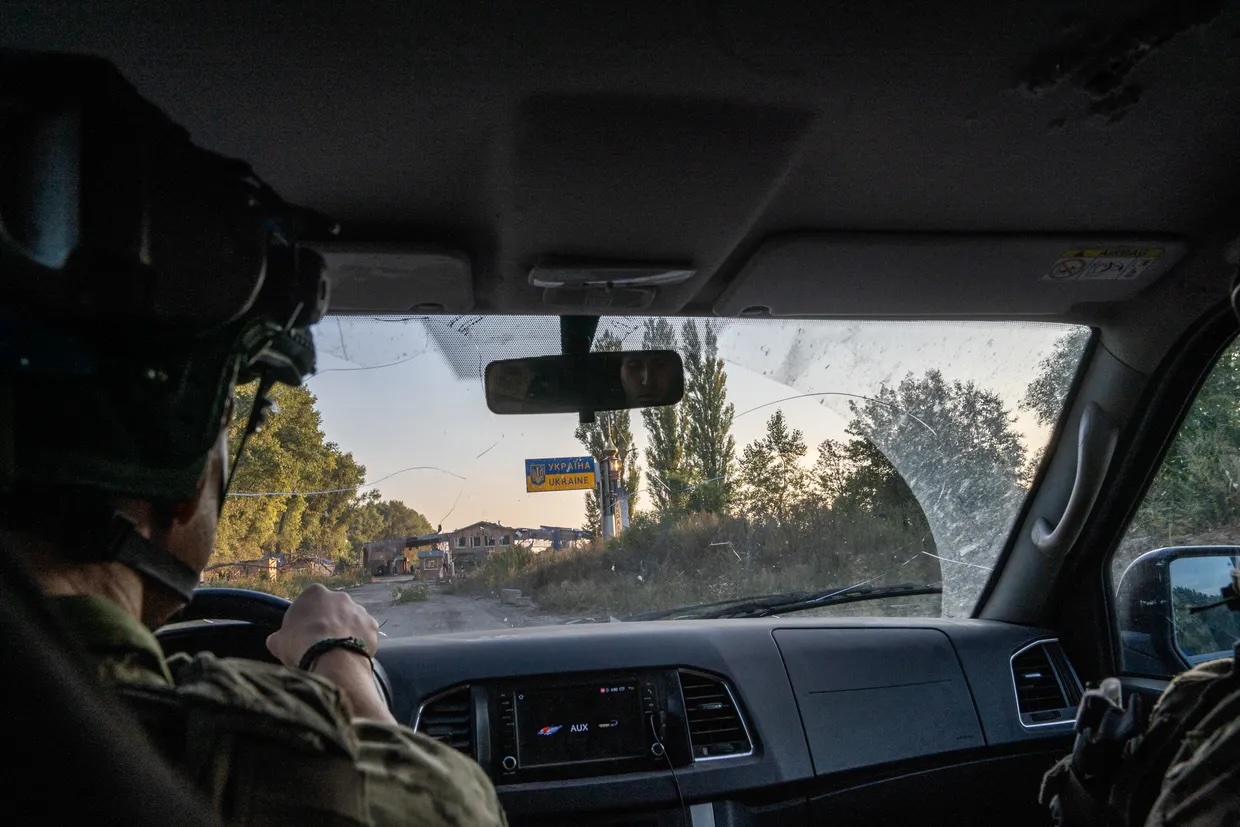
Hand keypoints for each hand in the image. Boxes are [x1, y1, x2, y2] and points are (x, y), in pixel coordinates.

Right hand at [266, 584, 393, 722]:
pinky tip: (351, 655)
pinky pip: (365, 633)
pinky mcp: (372, 624)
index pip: (310, 603)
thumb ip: (278, 637)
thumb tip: (275, 640)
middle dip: (329, 624)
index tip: (305, 634)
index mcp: (314, 593)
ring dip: (346, 632)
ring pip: (351, 621)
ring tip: (338, 653)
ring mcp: (359, 609)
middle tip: (322, 644)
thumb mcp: (278, 642)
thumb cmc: (300, 646)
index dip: (307, 620)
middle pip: (333, 610)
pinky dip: (360, 642)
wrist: (331, 658)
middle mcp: (339, 596)